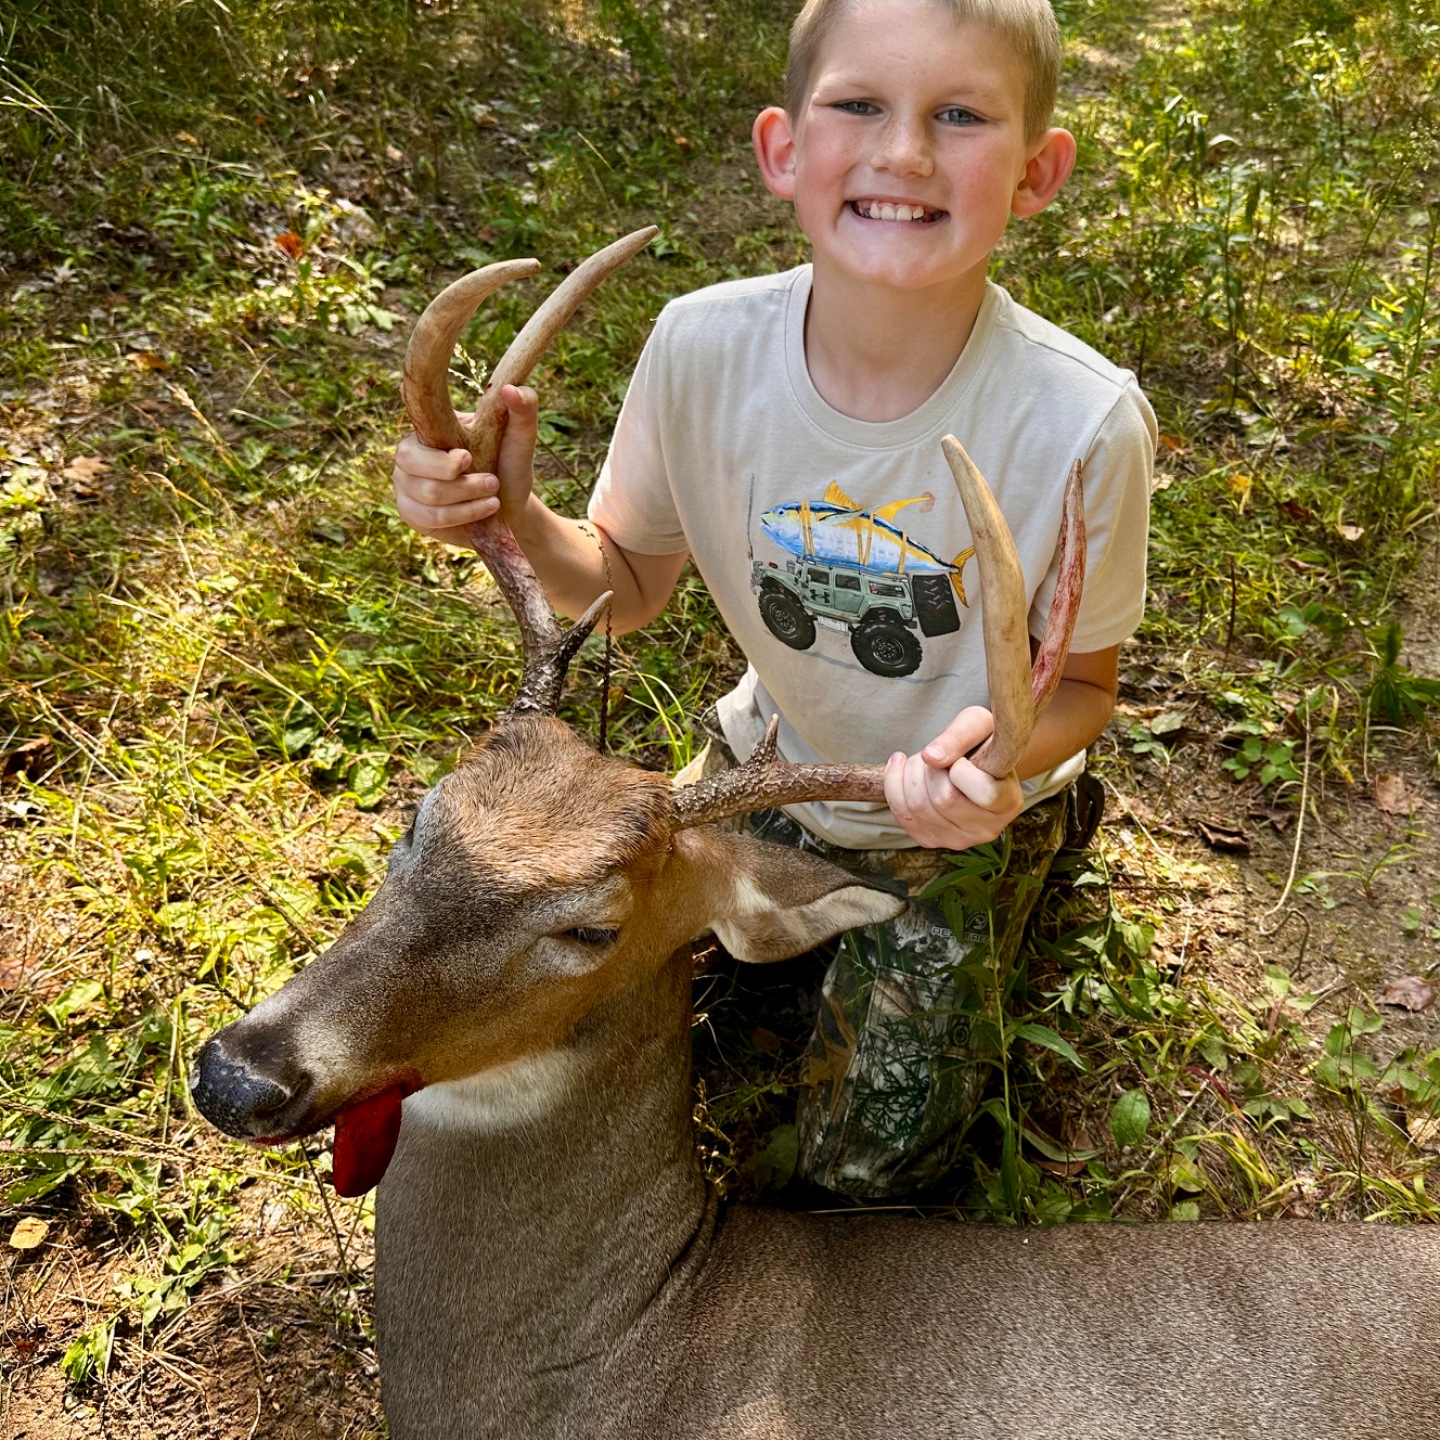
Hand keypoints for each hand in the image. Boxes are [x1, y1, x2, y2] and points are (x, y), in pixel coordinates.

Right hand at [391, 384, 539, 545]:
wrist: (510, 508)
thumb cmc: (510, 467)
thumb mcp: (520, 439)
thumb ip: (523, 410)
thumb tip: (511, 389)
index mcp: (429, 428)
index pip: (413, 428)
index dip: (437, 446)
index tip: (469, 458)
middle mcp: (409, 453)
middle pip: (410, 462)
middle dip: (457, 478)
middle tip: (491, 482)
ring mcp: (406, 484)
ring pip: (427, 494)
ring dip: (467, 498)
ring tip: (493, 497)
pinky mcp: (411, 513)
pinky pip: (428, 517)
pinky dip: (462, 516)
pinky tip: (483, 511)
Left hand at [883, 706, 1024, 849]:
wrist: (972, 763)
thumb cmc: (981, 742)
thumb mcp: (979, 724)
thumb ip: (959, 735)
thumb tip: (931, 757)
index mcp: (1009, 802)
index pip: (984, 793)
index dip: (962, 768)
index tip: (960, 758)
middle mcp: (987, 828)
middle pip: (943, 800)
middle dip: (928, 767)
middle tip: (934, 754)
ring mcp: (958, 840)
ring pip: (919, 808)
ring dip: (910, 774)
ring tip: (922, 762)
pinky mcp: (931, 840)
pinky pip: (902, 816)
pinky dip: (894, 785)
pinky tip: (902, 768)